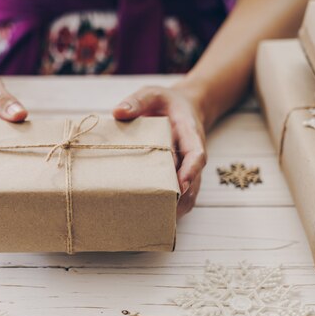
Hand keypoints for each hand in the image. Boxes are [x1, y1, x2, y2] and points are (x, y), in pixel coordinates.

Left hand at [113, 85, 206, 216]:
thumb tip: (118, 112)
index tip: (180, 184)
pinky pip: (182, 197)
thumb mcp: (152, 93)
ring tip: (156, 221)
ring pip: (189, 194)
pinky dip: (172, 208)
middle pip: (193, 182)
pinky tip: (154, 219)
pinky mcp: (181, 177)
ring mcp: (188, 169)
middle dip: (181, 199)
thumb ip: (137, 101)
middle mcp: (193, 156)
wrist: (183, 107)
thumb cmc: (166, 102)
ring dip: (176, 208)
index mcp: (190, 135)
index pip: (196, 155)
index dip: (190, 171)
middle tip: (161, 212)